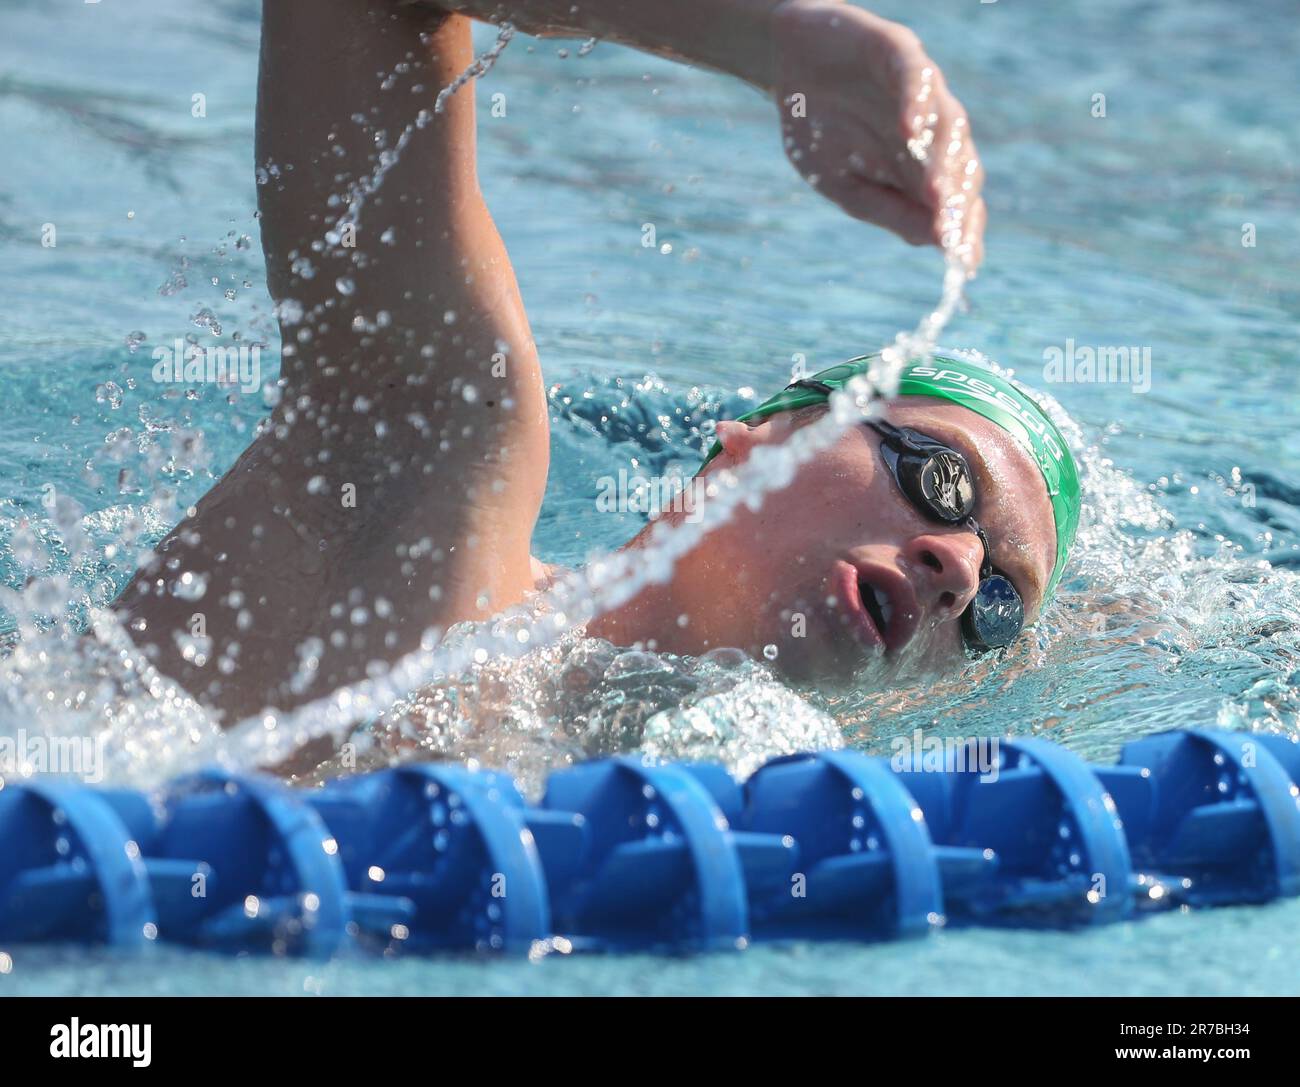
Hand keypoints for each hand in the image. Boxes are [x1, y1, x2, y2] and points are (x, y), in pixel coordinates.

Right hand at [770, 0, 985, 267]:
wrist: (788, 64)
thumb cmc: (819, 128)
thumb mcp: (843, 184)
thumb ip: (889, 210)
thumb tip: (935, 242)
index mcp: (922, 168)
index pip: (956, 202)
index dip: (963, 230)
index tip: (963, 264)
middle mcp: (932, 130)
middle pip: (962, 166)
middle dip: (958, 204)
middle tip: (953, 237)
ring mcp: (920, 90)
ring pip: (948, 125)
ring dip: (944, 162)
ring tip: (938, 196)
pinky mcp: (898, 50)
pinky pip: (914, 76)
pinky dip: (914, 102)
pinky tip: (908, 131)